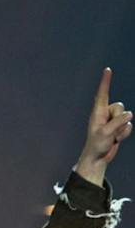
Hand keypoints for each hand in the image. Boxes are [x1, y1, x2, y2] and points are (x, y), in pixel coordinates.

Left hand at [74, 67, 132, 186]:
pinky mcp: (119, 127)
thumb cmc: (97, 144)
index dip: (106, 81)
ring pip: (126, 117)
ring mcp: (113, 120)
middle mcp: (106, 114)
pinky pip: (129, 126)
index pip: (103, 93)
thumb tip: (129, 114)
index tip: (107, 69)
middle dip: (118, 118)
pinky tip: (116, 139)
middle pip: (120, 107)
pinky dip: (124, 134)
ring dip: (121, 128)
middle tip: (108, 130)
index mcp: (98, 112)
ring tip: (111, 136)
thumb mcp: (106, 133)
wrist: (98, 158)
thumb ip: (117, 122)